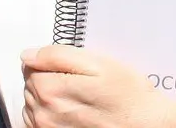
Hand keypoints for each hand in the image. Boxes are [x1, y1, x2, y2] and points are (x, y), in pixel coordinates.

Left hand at [20, 45, 175, 127]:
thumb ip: (58, 56)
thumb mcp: (98, 64)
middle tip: (78, 78)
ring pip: (32, 104)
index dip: (49, 59)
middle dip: (48, 76)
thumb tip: (29, 54)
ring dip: (47, 96)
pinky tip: (71, 110)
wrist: (146, 125)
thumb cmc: (128, 96)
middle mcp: (44, 114)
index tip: (70, 63)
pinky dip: (48, 114)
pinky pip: (37, 122)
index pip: (30, 65)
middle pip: (30, 84)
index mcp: (51, 90)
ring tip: (77, 95)